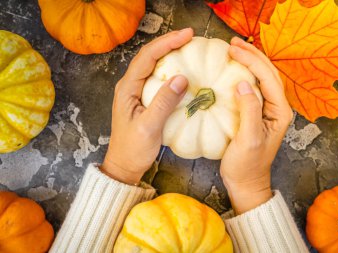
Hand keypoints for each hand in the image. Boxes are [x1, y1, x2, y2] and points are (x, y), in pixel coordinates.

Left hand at [101, 28, 193, 184]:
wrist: (124, 165)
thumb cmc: (133, 149)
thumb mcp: (149, 127)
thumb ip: (163, 102)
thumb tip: (181, 78)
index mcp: (127, 88)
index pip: (147, 57)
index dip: (167, 43)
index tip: (186, 36)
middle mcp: (130, 86)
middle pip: (149, 56)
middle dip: (169, 43)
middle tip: (190, 36)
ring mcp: (136, 92)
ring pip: (153, 65)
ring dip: (169, 53)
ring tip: (188, 47)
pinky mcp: (144, 99)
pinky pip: (157, 78)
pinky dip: (170, 70)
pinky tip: (183, 70)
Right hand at [221, 37, 292, 213]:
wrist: (246, 182)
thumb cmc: (247, 165)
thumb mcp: (248, 139)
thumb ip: (250, 111)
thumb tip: (243, 84)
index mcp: (280, 112)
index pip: (268, 77)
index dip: (252, 60)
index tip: (233, 50)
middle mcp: (277, 108)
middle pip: (268, 73)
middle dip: (253, 55)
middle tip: (233, 42)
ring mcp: (267, 110)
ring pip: (262, 78)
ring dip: (250, 61)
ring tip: (235, 48)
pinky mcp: (256, 113)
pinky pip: (253, 88)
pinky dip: (244, 74)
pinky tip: (234, 69)